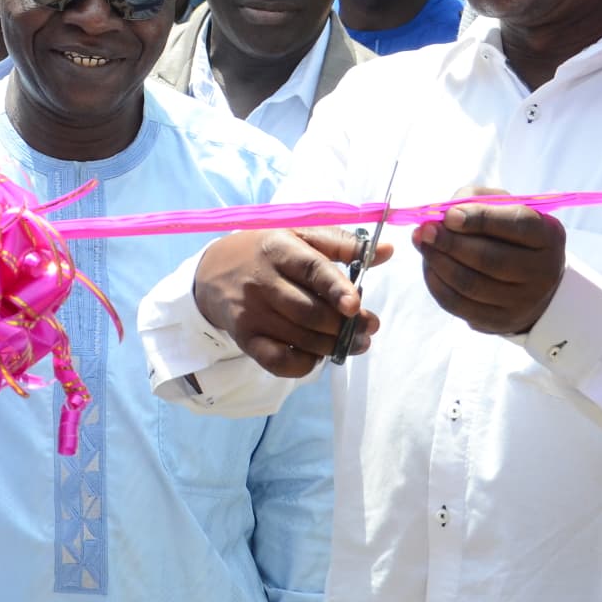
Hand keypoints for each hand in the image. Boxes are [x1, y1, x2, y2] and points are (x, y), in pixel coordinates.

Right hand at [192, 228, 389, 377]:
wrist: (213, 272)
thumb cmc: (267, 252)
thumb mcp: (299, 236)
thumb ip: (342, 244)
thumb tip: (387, 252)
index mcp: (279, 249)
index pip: (310, 269)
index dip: (335, 288)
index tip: (355, 305)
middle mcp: (262, 282)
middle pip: (309, 311)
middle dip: (345, 325)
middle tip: (369, 328)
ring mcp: (251, 313)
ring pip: (299, 337)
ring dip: (333, 345)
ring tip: (356, 343)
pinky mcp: (245, 338)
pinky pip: (277, 361)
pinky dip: (303, 364)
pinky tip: (317, 355)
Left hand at [413, 196, 565, 335]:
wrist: (530, 281)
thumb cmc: (509, 234)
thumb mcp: (503, 207)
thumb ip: (475, 200)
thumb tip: (441, 214)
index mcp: (548, 235)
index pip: (516, 225)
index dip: (480, 219)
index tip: (449, 215)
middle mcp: (542, 271)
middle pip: (490, 259)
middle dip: (451, 243)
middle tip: (425, 230)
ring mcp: (523, 301)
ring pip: (470, 284)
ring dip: (438, 262)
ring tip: (422, 243)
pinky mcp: (500, 321)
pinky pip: (459, 304)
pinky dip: (437, 283)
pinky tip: (429, 266)